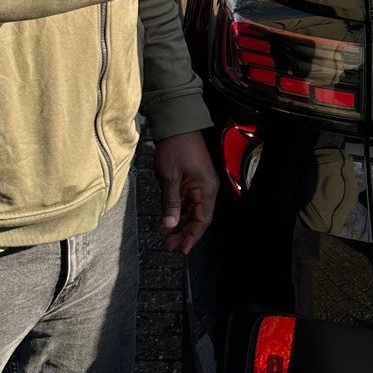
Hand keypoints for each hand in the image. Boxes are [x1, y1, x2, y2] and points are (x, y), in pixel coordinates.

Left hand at [152, 131, 218, 255]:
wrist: (177, 125)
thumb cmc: (176, 146)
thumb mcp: (169, 177)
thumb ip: (170, 202)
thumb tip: (169, 224)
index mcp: (206, 188)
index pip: (203, 219)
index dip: (193, 236)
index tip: (183, 248)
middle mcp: (206, 188)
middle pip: (198, 217)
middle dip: (184, 232)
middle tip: (169, 244)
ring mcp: (199, 184)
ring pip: (191, 211)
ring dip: (179, 223)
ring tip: (166, 236)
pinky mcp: (191, 180)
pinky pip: (186, 201)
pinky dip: (177, 211)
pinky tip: (166, 220)